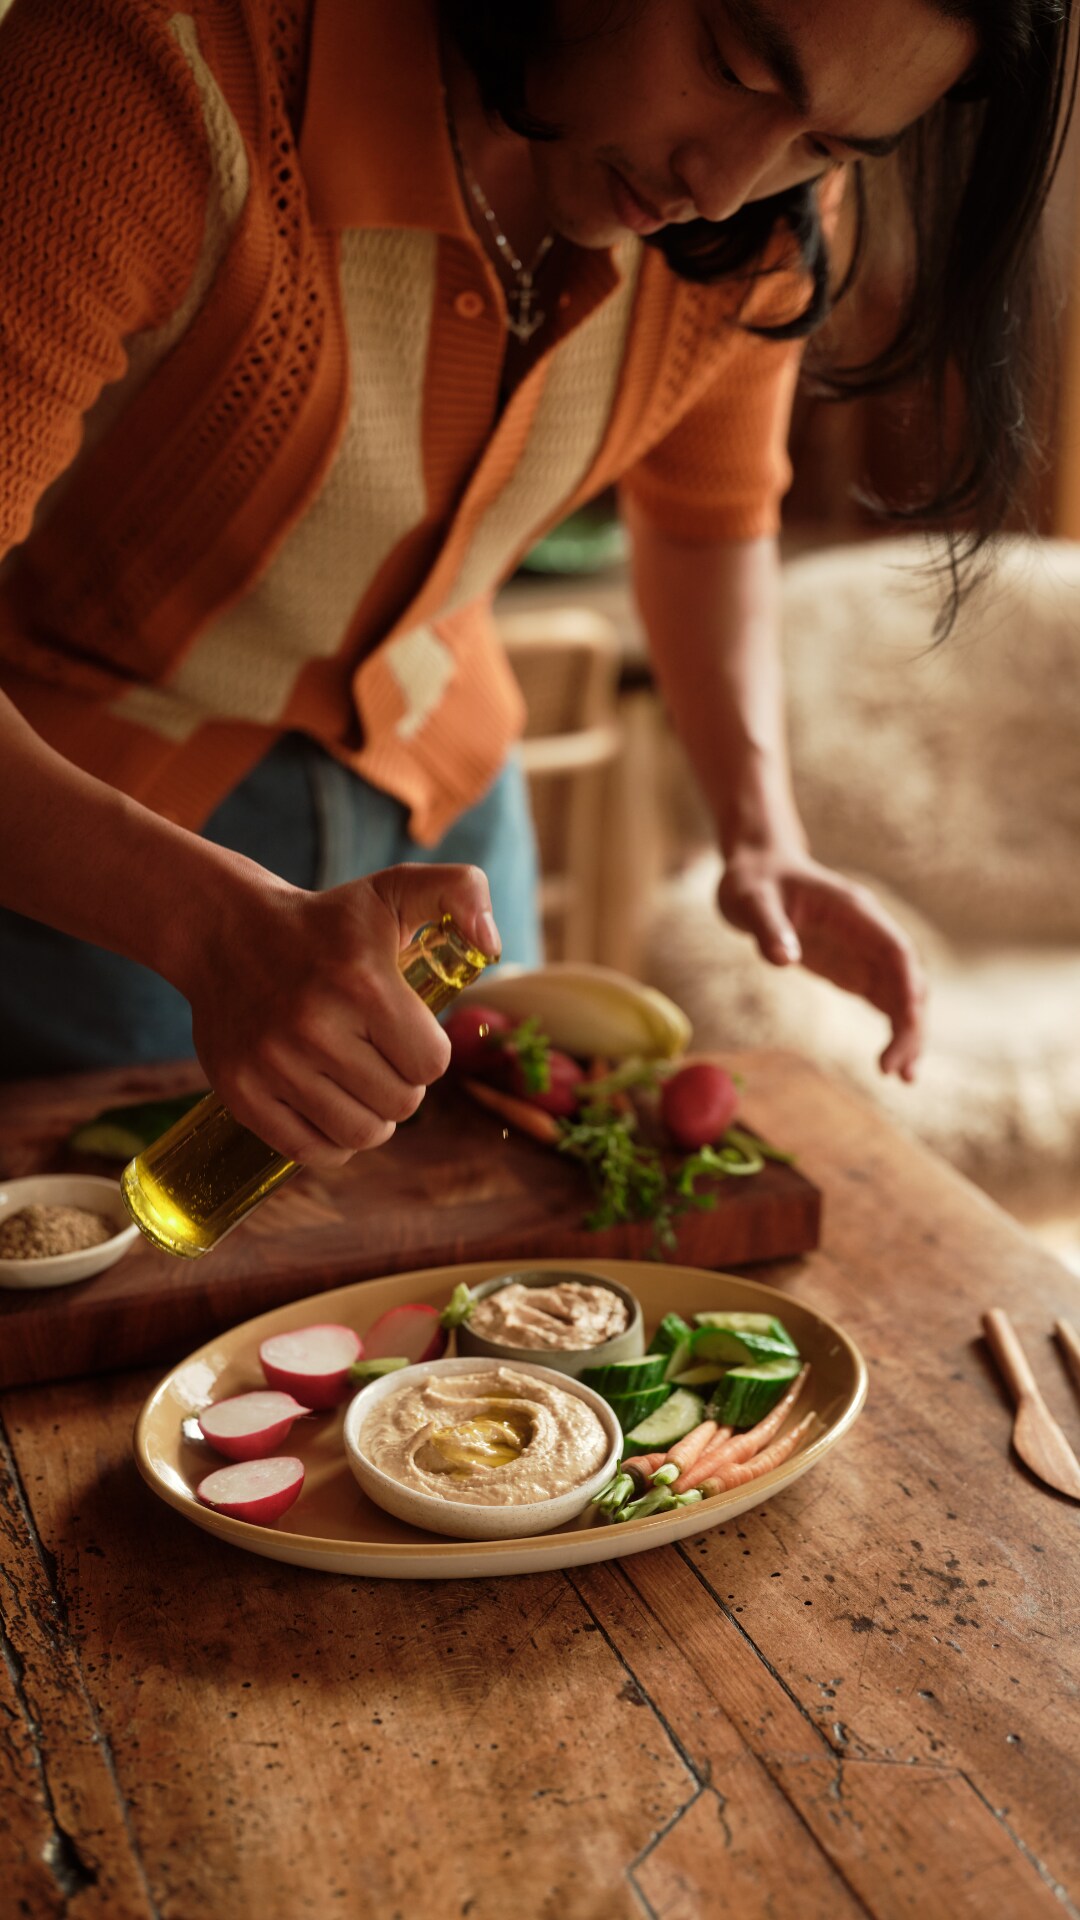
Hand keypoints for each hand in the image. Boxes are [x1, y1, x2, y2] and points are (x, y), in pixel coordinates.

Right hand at [180, 863, 500, 1167]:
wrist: (225, 932)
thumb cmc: (325, 921)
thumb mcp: (395, 889)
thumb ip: (462, 891)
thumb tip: (491, 943)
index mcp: (363, 983)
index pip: (431, 1064)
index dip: (427, 1052)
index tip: (404, 1030)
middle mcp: (314, 1026)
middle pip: (400, 1105)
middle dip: (400, 1083)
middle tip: (377, 1054)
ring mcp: (273, 1063)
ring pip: (360, 1135)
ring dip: (371, 1118)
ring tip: (358, 1083)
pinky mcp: (242, 1092)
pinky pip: (310, 1152)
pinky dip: (330, 1142)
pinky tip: (329, 1107)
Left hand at [717, 848, 925, 1079]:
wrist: (758, 870)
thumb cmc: (754, 881)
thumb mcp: (749, 901)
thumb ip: (768, 928)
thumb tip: (783, 959)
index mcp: (854, 911)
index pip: (895, 950)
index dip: (906, 985)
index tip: (907, 1022)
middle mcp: (869, 931)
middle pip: (907, 979)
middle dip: (910, 1023)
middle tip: (895, 1070)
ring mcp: (864, 950)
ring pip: (902, 994)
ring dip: (908, 1033)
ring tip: (902, 1077)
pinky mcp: (853, 967)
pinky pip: (884, 1000)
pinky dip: (893, 1029)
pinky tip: (891, 1063)